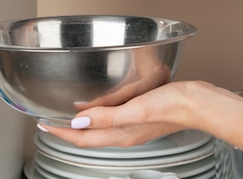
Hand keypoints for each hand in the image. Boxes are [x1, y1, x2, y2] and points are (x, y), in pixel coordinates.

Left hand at [39, 81, 242, 148]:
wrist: (199, 103)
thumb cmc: (173, 104)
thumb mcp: (136, 108)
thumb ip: (107, 115)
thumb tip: (79, 121)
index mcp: (121, 134)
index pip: (83, 138)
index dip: (60, 132)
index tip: (43, 124)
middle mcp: (125, 134)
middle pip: (88, 137)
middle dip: (66, 131)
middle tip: (49, 121)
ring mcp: (133, 128)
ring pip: (99, 130)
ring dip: (81, 125)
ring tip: (67, 117)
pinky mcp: (141, 118)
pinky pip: (111, 121)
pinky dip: (98, 117)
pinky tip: (98, 107)